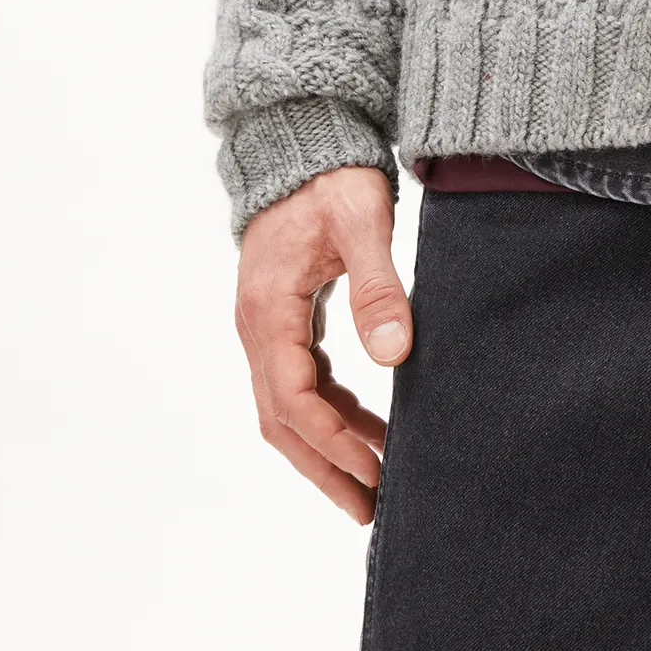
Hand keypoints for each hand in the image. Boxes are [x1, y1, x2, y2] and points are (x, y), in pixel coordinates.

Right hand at [234, 164, 413, 523]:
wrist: (304, 139)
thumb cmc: (332, 176)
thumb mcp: (362, 222)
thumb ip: (377, 287)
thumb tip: (394, 356)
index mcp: (268, 310)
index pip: (293, 399)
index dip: (333, 440)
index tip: (376, 468)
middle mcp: (256, 327)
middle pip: (281, 420)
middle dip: (324, 468)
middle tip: (370, 511)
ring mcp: (265, 326)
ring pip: (286, 408)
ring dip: (325, 449)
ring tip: (373, 485)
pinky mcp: (283, 320)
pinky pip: (299, 383)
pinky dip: (329, 414)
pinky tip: (366, 428)